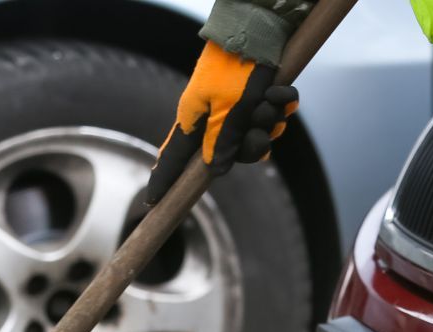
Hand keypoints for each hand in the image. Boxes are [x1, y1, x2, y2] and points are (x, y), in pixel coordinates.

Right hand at [145, 41, 297, 205]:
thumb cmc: (237, 66)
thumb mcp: (229, 110)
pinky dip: (280, 103)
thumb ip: (222, 142)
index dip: (165, 179)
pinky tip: (280, 89)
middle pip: (232, 152)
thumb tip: (215, 170)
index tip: (152, 203)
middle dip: (252, 142)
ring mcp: (236, 105)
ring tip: (270, 98)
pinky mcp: (257, 94)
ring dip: (269, 119)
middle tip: (258, 127)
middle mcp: (214, 115)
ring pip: (257, 134)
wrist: (260, 27)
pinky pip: (272, 114)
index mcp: (195, 118)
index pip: (174, 157)